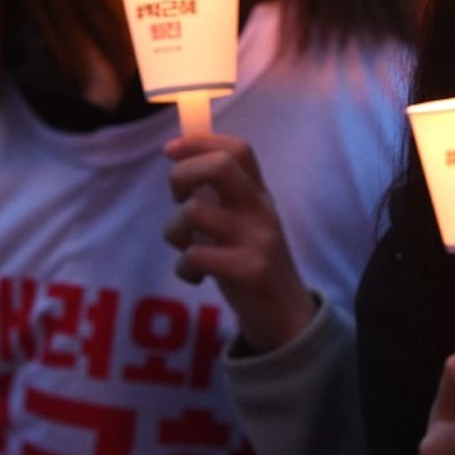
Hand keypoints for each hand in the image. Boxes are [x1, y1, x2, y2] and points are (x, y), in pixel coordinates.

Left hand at [163, 134, 315, 352]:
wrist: (285, 313)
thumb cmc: (249, 260)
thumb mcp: (242, 220)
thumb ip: (220, 193)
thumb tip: (182, 157)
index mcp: (258, 193)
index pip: (237, 148)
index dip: (199, 141)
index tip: (170, 150)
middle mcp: (261, 209)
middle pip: (220, 166)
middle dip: (182, 175)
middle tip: (178, 199)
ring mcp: (258, 239)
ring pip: (196, 211)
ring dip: (174, 230)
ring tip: (185, 247)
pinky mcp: (250, 271)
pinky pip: (197, 255)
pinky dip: (185, 268)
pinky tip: (196, 276)